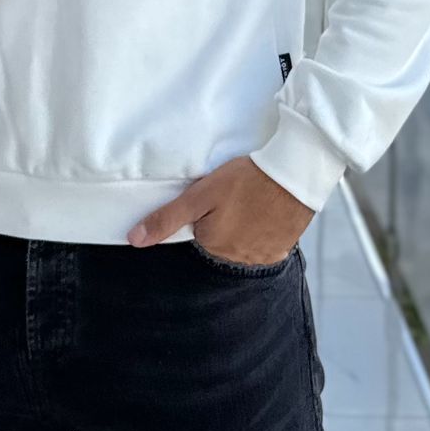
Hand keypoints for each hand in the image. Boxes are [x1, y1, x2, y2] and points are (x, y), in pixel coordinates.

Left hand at [126, 154, 313, 264]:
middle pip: (220, 239)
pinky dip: (264, 231)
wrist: (295, 172)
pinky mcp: (282, 250)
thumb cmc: (247, 179)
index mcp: (213, 244)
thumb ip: (167, 218)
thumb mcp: (201, 194)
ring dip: (245, 226)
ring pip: (242, 243)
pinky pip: (265, 245)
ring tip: (254, 200)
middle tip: (237, 194)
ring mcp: (261, 256)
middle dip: (224, 220)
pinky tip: (268, 212)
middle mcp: (235, 258)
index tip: (219, 195)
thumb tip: (134, 240)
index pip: (199, 230)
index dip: (206, 210)